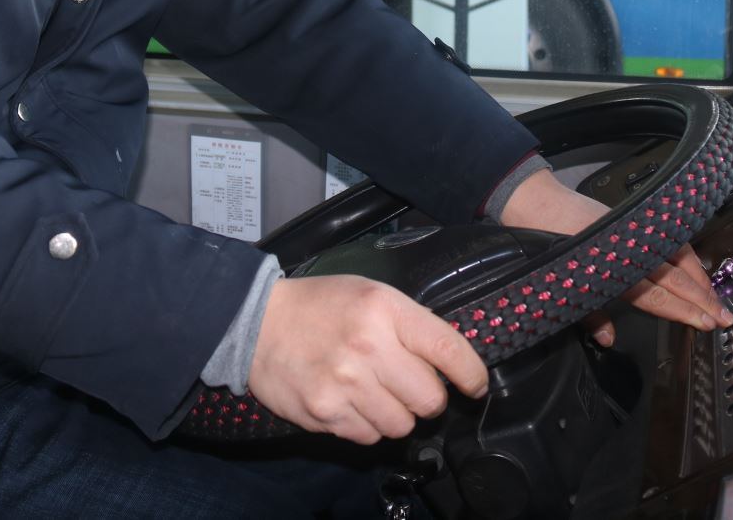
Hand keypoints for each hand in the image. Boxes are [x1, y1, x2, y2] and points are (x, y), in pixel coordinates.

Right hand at [248, 275, 487, 444]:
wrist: (257, 323)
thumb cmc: (321, 306)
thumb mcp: (371, 294)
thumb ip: (410, 323)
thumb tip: (451, 361)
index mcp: (385, 309)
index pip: (448, 349)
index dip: (471, 374)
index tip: (475, 385)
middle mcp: (368, 346)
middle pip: (430, 399)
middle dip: (426, 398)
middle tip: (409, 386)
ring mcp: (345, 383)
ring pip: (401, 426)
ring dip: (395, 415)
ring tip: (373, 392)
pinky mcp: (325, 413)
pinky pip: (368, 438)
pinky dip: (366, 426)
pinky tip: (350, 402)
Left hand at [498, 169, 732, 344]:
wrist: (539, 207)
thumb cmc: (548, 250)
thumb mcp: (564, 290)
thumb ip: (590, 316)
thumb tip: (609, 339)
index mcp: (613, 275)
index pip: (659, 299)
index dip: (687, 312)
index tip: (710, 323)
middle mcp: (629, 255)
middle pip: (676, 280)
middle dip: (704, 299)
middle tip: (727, 317)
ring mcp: (634, 236)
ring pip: (677, 258)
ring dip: (700, 277)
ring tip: (715, 296)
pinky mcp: (633, 220)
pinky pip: (668, 239)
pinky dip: (686, 252)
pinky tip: (695, 264)